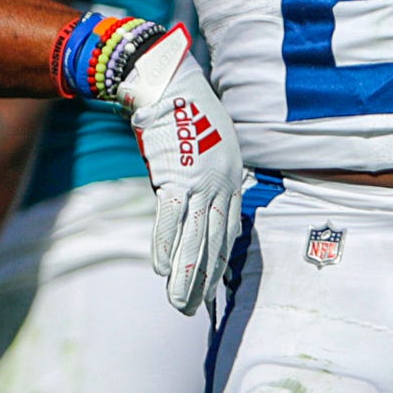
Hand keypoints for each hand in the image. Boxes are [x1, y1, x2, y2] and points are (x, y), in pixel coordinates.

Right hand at [121, 27, 246, 314]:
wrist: (171, 82)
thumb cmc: (185, 112)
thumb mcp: (207, 144)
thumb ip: (203, 175)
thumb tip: (188, 200)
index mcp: (232, 178)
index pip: (229, 230)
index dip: (220, 261)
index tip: (214, 287)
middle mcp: (222, 184)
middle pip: (215, 242)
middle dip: (204, 280)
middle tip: (194, 310)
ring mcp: (201, 181)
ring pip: (195, 238)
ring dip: (187, 275)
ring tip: (180, 304)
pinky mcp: (177, 176)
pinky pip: (170, 217)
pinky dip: (165, 244)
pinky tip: (161, 270)